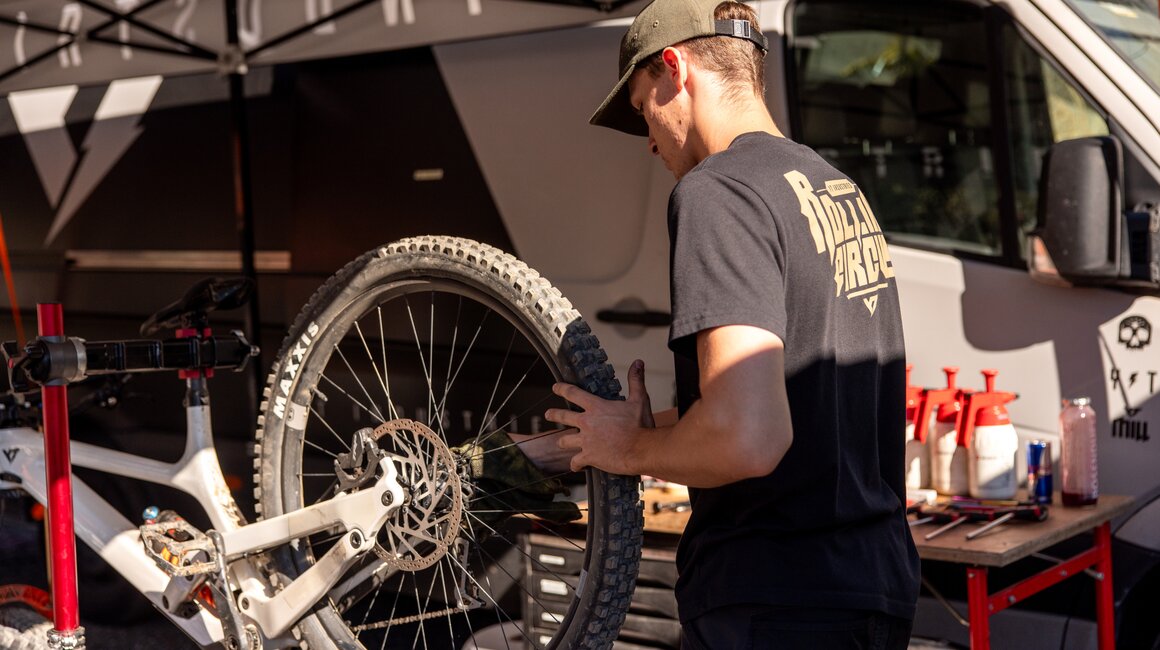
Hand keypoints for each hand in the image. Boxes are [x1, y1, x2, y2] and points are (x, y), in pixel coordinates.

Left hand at [546, 359, 653, 473]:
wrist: (641, 449)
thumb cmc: (641, 425)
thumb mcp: (639, 399)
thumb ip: (635, 381)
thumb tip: (638, 363)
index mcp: (596, 407)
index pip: (573, 393)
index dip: (562, 389)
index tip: (555, 387)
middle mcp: (587, 423)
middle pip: (563, 417)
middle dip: (553, 414)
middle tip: (547, 414)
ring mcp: (586, 441)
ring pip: (564, 440)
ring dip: (562, 441)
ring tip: (560, 442)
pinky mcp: (589, 457)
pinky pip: (575, 462)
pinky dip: (575, 464)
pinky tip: (576, 466)